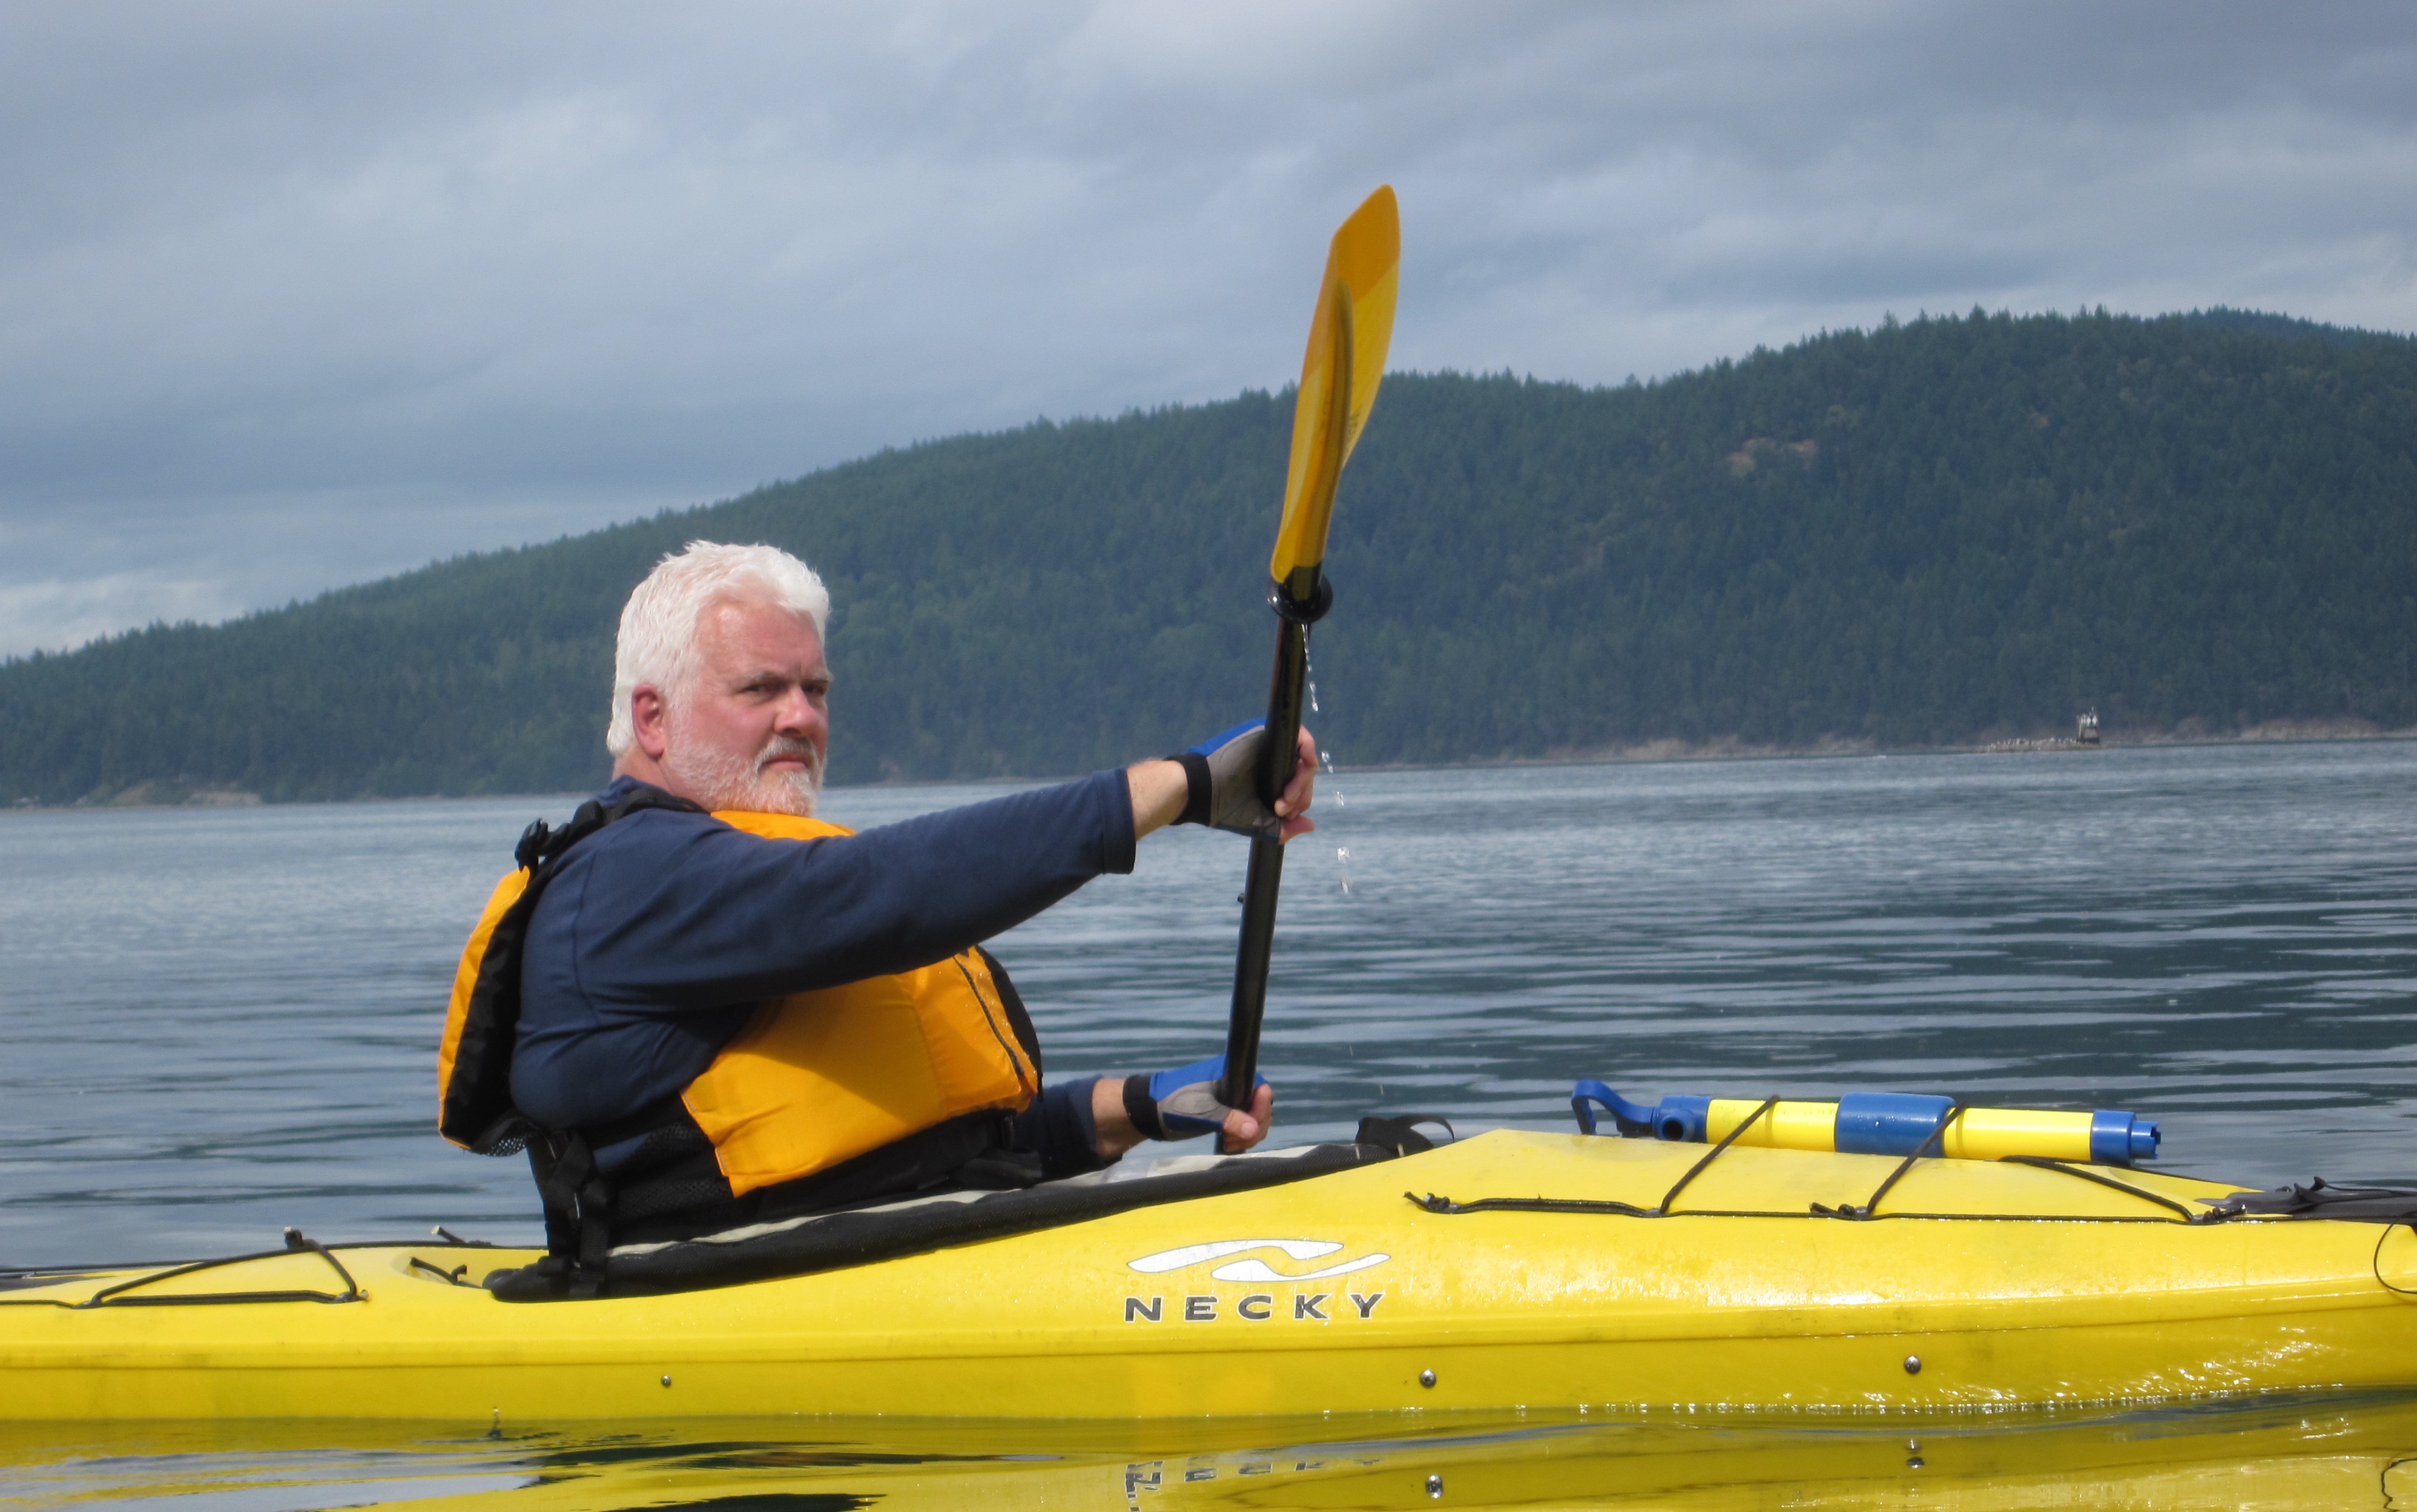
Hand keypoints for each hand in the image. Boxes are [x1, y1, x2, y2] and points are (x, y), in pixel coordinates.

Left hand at [1089, 1060, 1276, 1158]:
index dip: (1261, 1108)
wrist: (1149, 1112)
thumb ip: (1229, 1119)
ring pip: (1252, 1119)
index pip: (1261, 1088)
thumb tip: (1254, 1129)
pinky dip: (1239, 1138)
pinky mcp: (1221, 1115)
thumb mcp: (1203, 1112)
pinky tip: (1228, 1146)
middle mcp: (1233, 1086)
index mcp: (1230, 1075)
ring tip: (1229, 1145)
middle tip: (1235, 1140)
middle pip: (1260, 1107)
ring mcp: (1228, 1101)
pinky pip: (1241, 1126)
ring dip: (1247, 1136)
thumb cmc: (1174, 1104)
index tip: (1251, 1125)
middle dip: (1254, 1127)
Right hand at [1131, 721, 1318, 840]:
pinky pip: (1301, 739)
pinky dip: (1308, 752)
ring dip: (1299, 783)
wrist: (1200, 790)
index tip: (1284, 816)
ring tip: (1282, 801)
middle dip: (1298, 797)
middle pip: (1303, 776)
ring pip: (1303, 761)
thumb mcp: (1259, 822)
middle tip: (1281, 809)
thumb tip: (1311, 825)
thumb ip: (1284, 827)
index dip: (1298, 802)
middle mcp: (1273, 762)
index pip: (1298, 788)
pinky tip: (1302, 769)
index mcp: (1270, 780)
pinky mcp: (1268, 734)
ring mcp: (1271, 747)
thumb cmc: (1223, 807)